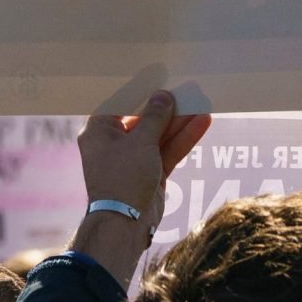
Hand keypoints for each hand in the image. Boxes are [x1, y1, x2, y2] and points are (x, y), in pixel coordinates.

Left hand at [72, 92, 210, 283]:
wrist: (125, 224)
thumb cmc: (124, 177)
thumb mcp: (141, 141)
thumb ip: (156, 117)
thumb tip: (163, 96)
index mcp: (99, 131)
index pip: (122, 104)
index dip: (142, 92)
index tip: (160, 77)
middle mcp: (114, 143)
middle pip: (143, 119)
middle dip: (166, 108)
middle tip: (186, 89)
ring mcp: (133, 159)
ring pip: (159, 135)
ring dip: (179, 122)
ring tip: (201, 102)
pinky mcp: (149, 173)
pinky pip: (166, 151)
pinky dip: (182, 139)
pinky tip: (201, 123)